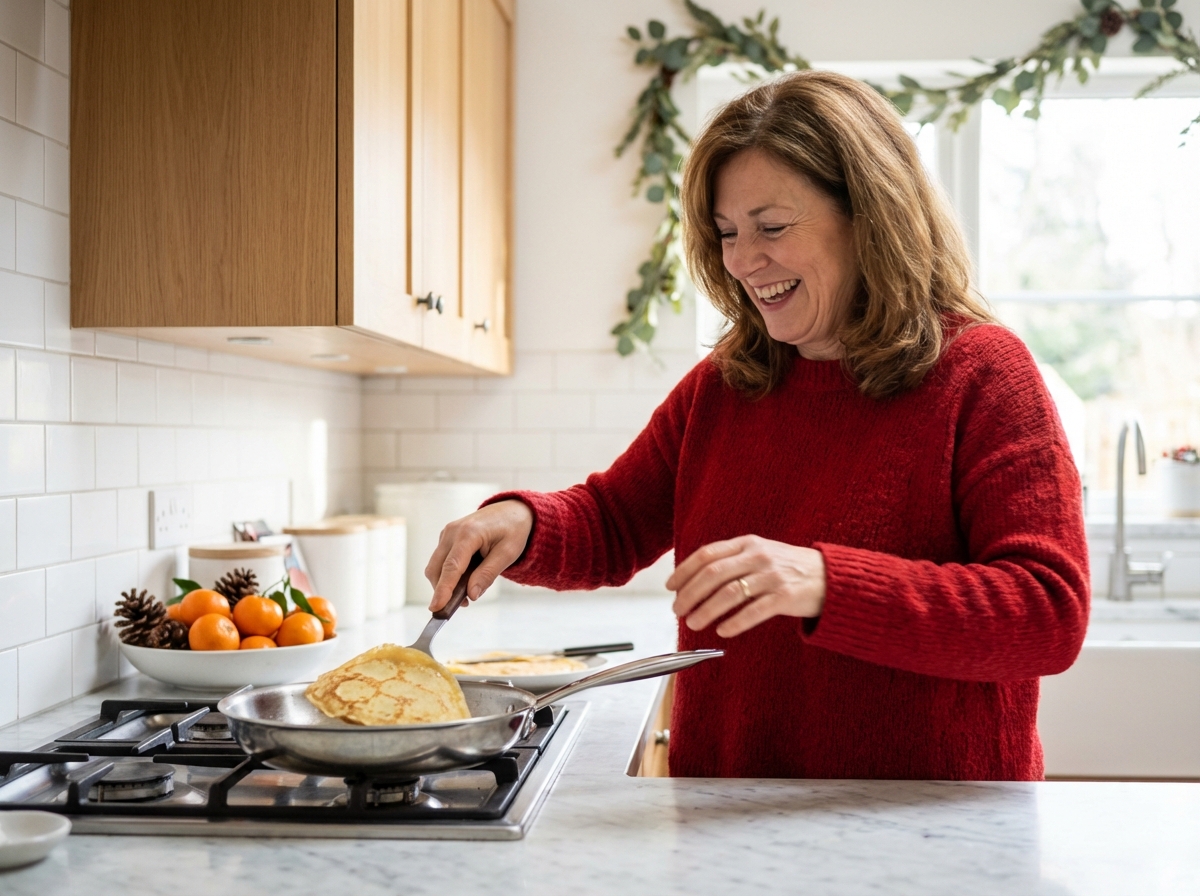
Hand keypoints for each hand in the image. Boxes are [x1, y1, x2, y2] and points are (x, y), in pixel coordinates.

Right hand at [425, 500, 533, 610]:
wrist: (512, 510)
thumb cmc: (512, 530)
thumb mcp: (508, 553)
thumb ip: (488, 574)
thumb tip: (471, 595)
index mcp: (469, 533)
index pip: (451, 567)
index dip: (443, 589)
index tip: (436, 607)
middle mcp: (452, 531)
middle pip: (437, 569)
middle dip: (442, 591)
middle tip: (461, 606)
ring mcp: (447, 533)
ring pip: (435, 567)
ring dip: (445, 584)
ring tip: (467, 594)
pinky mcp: (446, 538)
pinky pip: (441, 561)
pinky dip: (448, 575)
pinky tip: (465, 581)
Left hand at [666, 535, 826, 637]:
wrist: (830, 576)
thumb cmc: (788, 567)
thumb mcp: (760, 553)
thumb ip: (732, 560)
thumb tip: (695, 579)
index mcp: (747, 543)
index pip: (707, 554)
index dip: (685, 571)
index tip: (670, 587)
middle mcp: (758, 556)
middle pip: (713, 574)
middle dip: (690, 594)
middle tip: (678, 610)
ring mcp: (772, 575)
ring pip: (730, 593)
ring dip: (707, 610)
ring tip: (694, 623)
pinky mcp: (786, 596)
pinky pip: (754, 611)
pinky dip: (735, 622)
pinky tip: (723, 631)